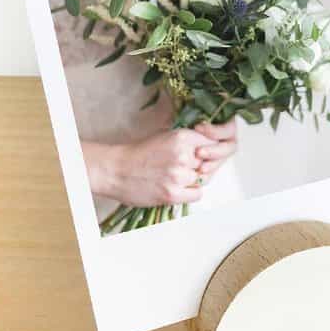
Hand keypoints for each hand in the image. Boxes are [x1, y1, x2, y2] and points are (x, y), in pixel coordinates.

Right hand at [82, 123, 236, 206]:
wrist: (116, 170)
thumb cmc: (140, 153)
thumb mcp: (167, 136)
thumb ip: (190, 141)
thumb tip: (213, 147)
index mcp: (183, 137)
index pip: (213, 144)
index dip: (210, 151)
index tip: (203, 155)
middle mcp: (183, 155)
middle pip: (208, 163)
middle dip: (200, 166)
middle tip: (184, 168)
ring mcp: (178, 175)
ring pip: (202, 179)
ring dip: (192, 180)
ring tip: (175, 177)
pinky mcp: (173, 194)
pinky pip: (197, 194)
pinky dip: (190, 193)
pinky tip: (178, 188)